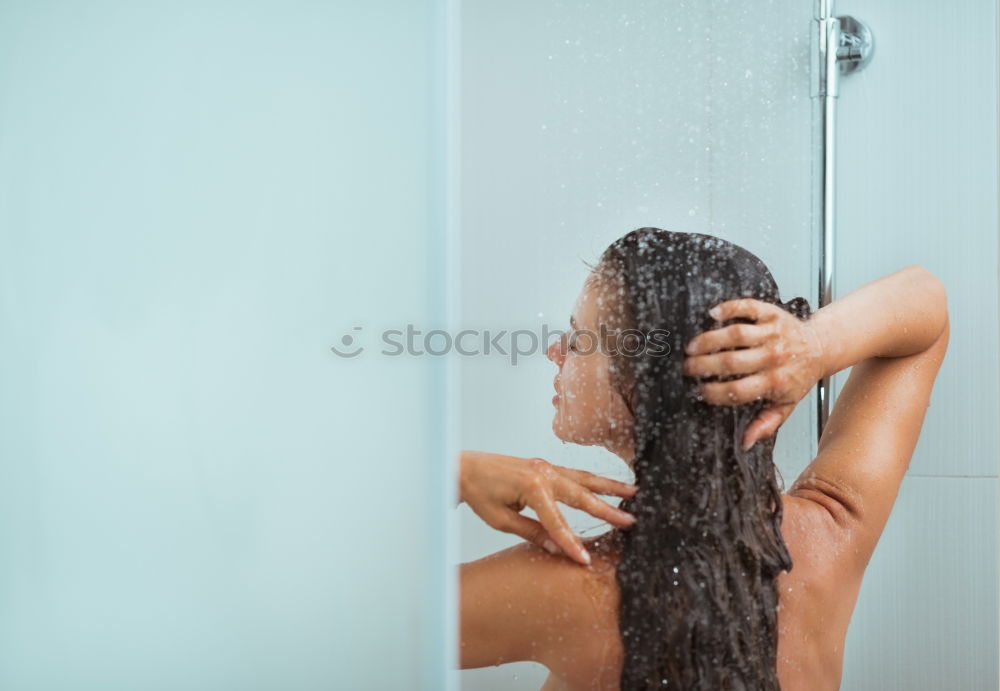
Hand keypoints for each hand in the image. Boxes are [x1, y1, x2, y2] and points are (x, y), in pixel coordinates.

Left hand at [458, 450, 637, 565]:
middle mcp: (543, 473)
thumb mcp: (501, 520)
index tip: (586, 560)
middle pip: (581, 495)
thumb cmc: (479, 493)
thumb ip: (532, 532)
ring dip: (609, 487)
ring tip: (634, 492)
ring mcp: (546, 467)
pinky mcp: (545, 466)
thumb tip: (558, 550)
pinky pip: (574, 473)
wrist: (464, 468)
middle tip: (631, 521)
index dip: (572, 543)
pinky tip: (608, 485)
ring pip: (583, 479)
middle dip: (607, 510)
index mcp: (532, 487)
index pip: (558, 521)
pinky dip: (593, 480)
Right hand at [682, 298, 825, 450]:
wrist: (821, 346)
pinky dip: (728, 308)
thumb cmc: (799, 376)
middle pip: (731, 362)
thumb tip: (745, 442)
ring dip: (708, 340)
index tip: (699, 391)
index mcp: (776, 383)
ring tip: (691, 346)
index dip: (714, 393)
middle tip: (686, 368)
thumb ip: (766, 423)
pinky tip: (712, 314)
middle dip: (702, 366)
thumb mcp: (786, 404)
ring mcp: (773, 333)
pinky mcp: (772, 313)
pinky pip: (747, 308)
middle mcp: (774, 357)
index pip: (737, 391)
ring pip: (735, 334)